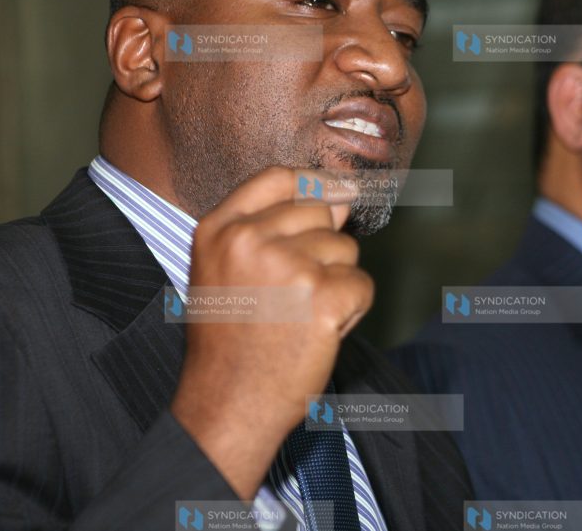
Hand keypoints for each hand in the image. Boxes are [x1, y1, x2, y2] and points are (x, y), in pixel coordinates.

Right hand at [169, 167, 373, 497]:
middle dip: (323, 248)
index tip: (338, 191)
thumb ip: (269, 228)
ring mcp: (288, 267)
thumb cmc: (228, 340)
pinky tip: (321, 331)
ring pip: (345, 250)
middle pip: (320, 212)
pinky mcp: (322, 298)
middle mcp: (250, 240)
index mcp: (219, 229)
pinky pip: (362, 286)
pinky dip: (353, 310)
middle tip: (297, 293)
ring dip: (337, 281)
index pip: (279, 178)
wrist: (227, 403)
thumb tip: (339, 196)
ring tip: (302, 316)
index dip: (315, 182)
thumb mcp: (223, 270)